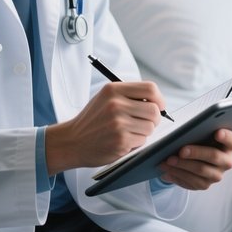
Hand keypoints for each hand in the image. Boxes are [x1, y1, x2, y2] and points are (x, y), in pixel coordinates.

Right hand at [45, 81, 164, 173]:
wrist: (72, 141)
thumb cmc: (92, 120)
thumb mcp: (105, 98)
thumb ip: (128, 95)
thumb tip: (157, 101)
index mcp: (113, 90)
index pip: (150, 89)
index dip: (159, 99)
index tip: (159, 106)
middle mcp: (116, 104)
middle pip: (154, 110)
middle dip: (154, 119)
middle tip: (144, 122)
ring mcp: (118, 123)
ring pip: (150, 127)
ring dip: (144, 132)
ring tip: (129, 132)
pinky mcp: (121, 140)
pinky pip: (142, 140)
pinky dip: (136, 142)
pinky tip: (123, 141)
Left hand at [157, 128, 231, 190]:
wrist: (194, 156)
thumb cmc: (198, 139)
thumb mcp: (201, 132)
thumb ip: (199, 130)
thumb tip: (186, 131)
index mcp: (229, 144)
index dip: (226, 136)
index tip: (217, 132)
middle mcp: (226, 161)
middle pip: (214, 156)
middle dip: (196, 153)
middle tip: (181, 150)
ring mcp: (217, 174)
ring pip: (201, 171)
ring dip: (182, 166)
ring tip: (167, 161)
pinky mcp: (205, 184)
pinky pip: (192, 182)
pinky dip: (177, 176)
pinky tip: (166, 171)